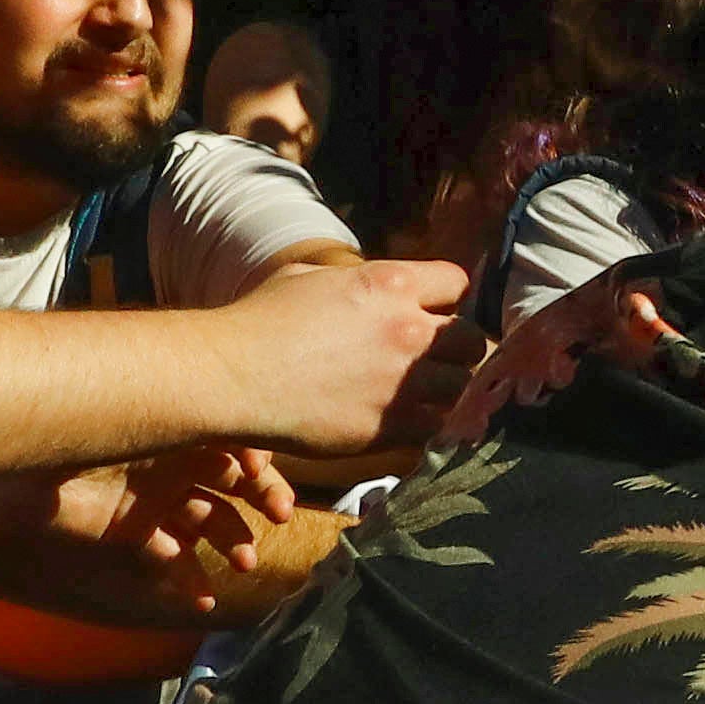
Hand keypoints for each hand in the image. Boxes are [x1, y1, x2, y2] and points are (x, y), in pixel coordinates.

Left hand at [55, 445, 301, 609]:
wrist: (12, 470)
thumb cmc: (81, 435)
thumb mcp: (150, 426)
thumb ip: (204, 433)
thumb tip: (257, 457)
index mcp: (179, 428)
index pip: (239, 442)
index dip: (264, 464)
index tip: (272, 481)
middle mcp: (171, 460)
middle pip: (233, 482)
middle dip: (262, 502)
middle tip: (280, 520)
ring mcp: (150, 498)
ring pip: (208, 522)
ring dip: (232, 543)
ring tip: (244, 565)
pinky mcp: (129, 530)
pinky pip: (169, 556)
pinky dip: (189, 579)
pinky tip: (202, 598)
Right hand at [219, 258, 470, 456]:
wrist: (232, 376)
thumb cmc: (259, 320)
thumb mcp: (308, 276)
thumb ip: (357, 279)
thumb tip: (377, 286)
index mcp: (390, 283)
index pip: (457, 282)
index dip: (446, 298)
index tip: (432, 311)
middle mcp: (408, 330)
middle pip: (472, 340)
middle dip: (455, 348)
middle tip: (431, 359)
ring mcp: (405, 381)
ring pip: (461, 387)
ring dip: (443, 390)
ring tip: (415, 392)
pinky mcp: (393, 426)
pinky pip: (437, 427)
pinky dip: (426, 425)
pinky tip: (403, 419)